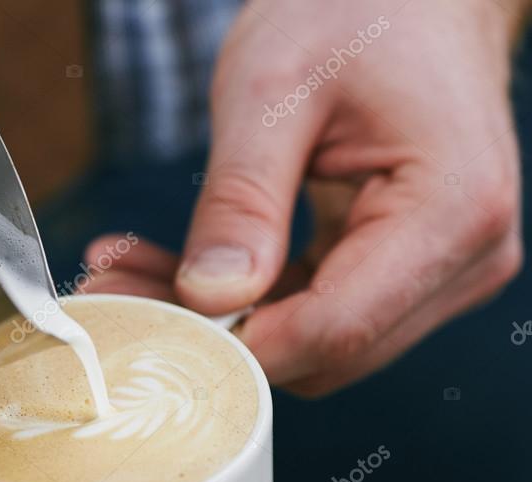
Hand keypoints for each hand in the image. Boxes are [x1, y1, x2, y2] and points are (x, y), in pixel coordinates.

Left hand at [85, 0, 524, 394]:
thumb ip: (242, 201)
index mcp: (450, 211)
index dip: (235, 342)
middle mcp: (465, 257)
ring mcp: (442, 269)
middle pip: (324, 348)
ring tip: (130, 272)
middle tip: (116, 292)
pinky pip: (316, 311)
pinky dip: (245, 298)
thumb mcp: (272, 92)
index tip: (146, 324)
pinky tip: (175, 270)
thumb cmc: (353, 13)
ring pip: (313, 341)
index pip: (334, 329)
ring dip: (220, 318)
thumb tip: (208, 299)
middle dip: (214, 331)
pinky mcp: (407, 269)